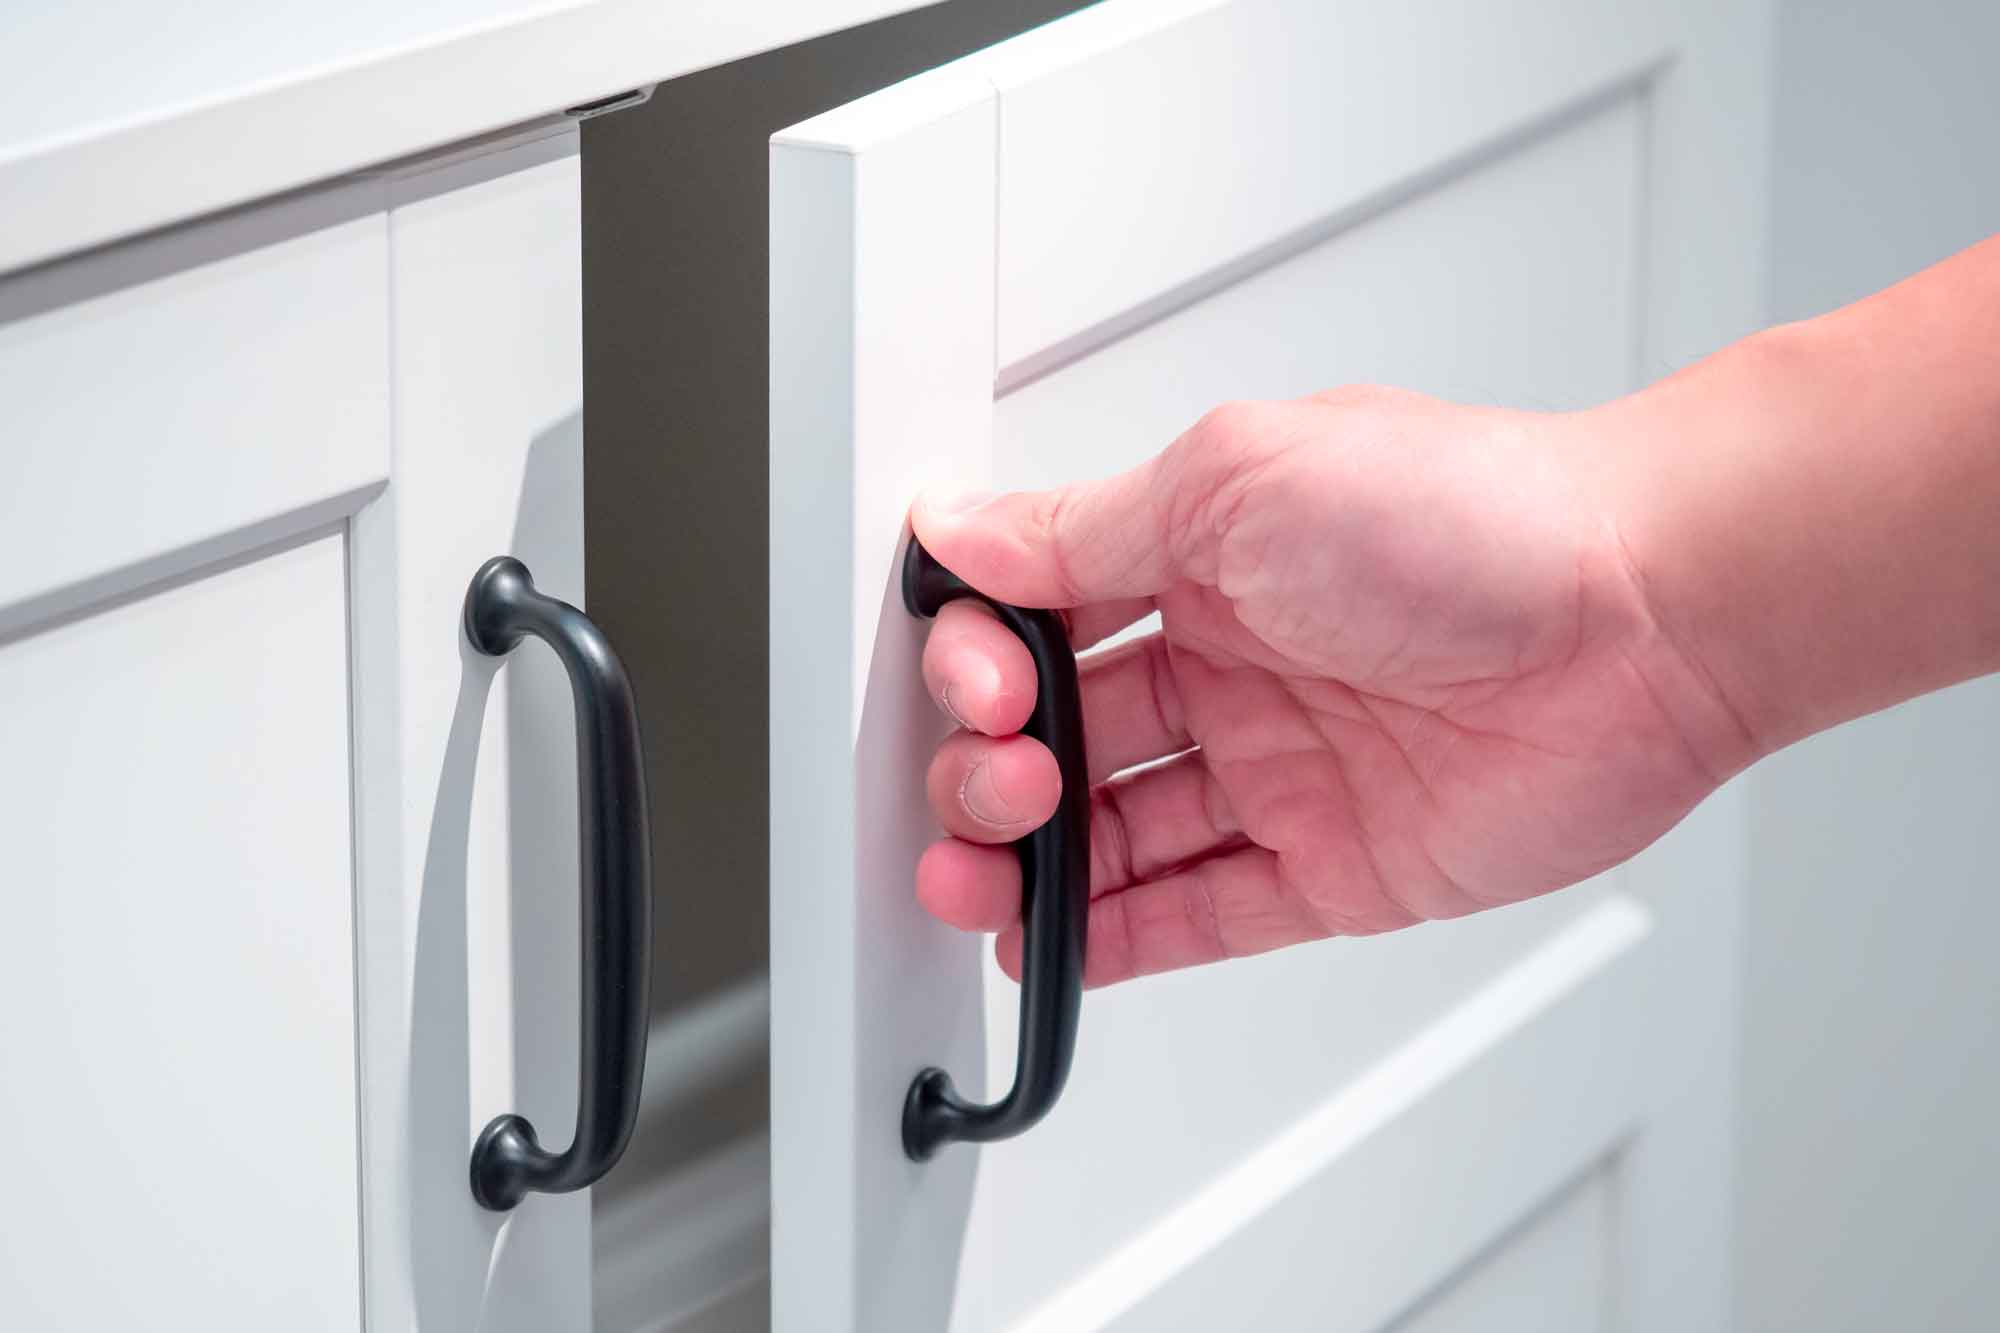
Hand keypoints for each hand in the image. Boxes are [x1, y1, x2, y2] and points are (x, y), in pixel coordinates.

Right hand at [909, 387, 1755, 987]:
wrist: (1648, 615)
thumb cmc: (1473, 517)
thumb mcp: (1235, 481)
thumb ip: (1083, 528)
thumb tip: (961, 530)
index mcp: (1199, 558)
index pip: (1040, 620)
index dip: (983, 659)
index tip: (977, 679)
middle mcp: (1234, 663)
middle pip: (1061, 738)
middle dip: (994, 767)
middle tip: (1006, 775)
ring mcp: (1281, 770)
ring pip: (1113, 834)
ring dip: (1028, 862)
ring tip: (975, 879)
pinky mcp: (1334, 866)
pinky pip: (1200, 912)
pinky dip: (1117, 937)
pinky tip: (1054, 942)